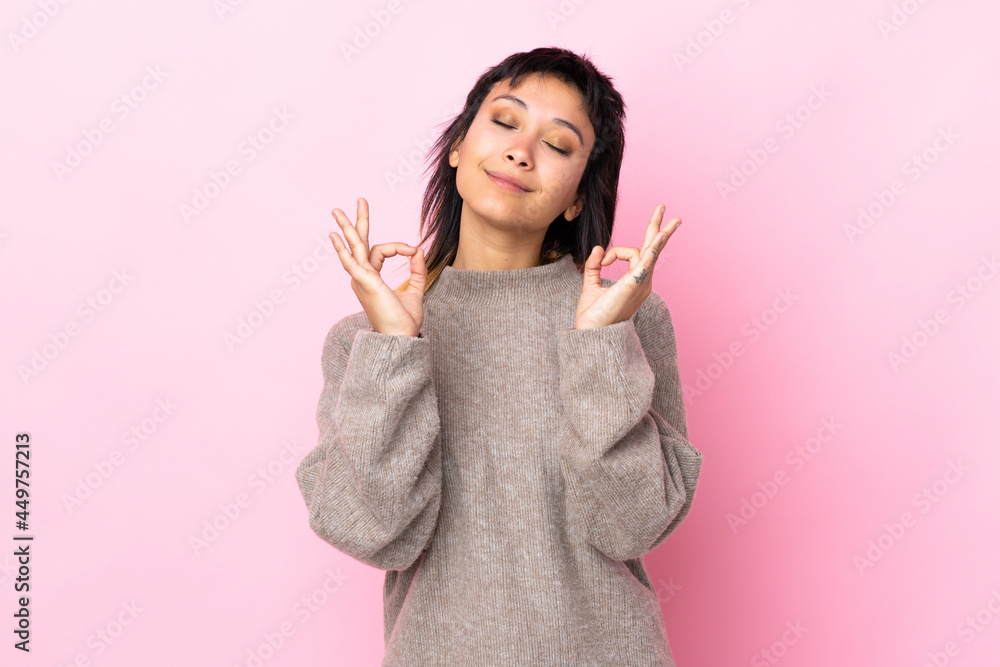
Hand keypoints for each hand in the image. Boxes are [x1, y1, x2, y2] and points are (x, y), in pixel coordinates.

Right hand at [329, 197, 426, 336]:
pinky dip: (343, 249)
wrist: (401, 338)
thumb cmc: (404, 322)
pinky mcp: (364, 281)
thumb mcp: (415, 291)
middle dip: (358, 221)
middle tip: (359, 200)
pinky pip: (352, 261)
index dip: (399, 247)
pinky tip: (335, 236)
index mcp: (372, 278)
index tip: (413, 251)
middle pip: (359, 243)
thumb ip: (416, 271)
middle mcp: (363, 277)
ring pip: (354, 247)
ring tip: (337, 210)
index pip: (381, 251)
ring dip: (348, 227)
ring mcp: (361, 279)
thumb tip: (418, 250)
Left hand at [574, 204, 680, 328]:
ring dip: (656, 228)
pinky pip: (648, 259)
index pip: (632, 254)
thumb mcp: (590, 286)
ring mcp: (642, 282)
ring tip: (661, 208)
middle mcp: (642, 281)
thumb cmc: (593, 316)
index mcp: (634, 282)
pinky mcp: (636, 282)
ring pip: (649, 249)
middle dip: (657, 227)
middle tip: (662, 207)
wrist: (592, 333)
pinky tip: (662, 233)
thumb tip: (598, 248)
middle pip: (652, 248)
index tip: (602, 258)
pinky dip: (656, 245)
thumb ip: (594, 267)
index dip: (614, 251)